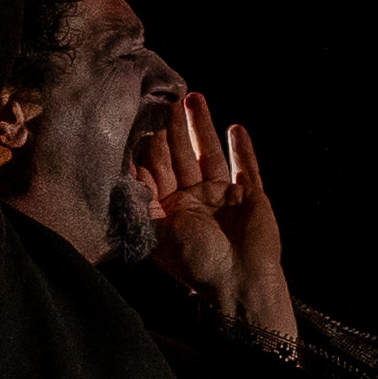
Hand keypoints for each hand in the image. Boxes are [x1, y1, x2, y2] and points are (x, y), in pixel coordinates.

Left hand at [129, 97, 294, 350]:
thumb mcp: (155, 228)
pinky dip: (243, 150)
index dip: (151, 140)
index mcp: (168, 208)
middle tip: (169, 97)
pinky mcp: (251, 198)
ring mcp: (223, 198)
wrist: (238, 281)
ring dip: (203, 128)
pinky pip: (248, 169)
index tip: (145, 115)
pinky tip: (236, 129)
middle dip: (175, 126)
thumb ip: (141, 195)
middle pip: (181, 155)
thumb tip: (126, 163)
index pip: (156, 166)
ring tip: (195, 98)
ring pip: (210, 155)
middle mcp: (194, 200)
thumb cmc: (194, 261)